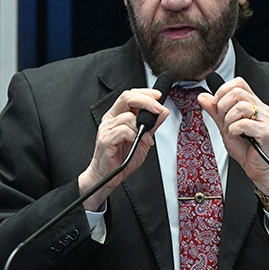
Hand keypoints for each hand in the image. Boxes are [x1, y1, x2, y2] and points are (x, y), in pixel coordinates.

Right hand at [79, 88, 168, 210]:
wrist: (107, 177)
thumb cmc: (121, 158)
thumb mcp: (143, 139)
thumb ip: (152, 125)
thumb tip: (163, 112)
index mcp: (118, 116)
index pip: (131, 95)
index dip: (146, 93)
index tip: (158, 96)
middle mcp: (111, 119)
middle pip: (127, 97)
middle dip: (146, 101)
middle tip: (158, 108)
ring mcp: (107, 128)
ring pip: (127, 116)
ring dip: (141, 127)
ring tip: (143, 139)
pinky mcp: (106, 139)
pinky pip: (123, 130)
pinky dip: (133, 136)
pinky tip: (134, 143)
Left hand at [199, 77, 268, 195]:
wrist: (259, 169)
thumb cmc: (246, 149)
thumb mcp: (225, 127)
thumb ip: (215, 111)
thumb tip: (202, 96)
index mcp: (253, 104)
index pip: (238, 83)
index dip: (223, 91)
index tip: (218, 106)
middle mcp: (261, 108)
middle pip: (238, 91)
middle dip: (222, 106)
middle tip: (223, 121)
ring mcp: (265, 119)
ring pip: (241, 106)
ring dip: (228, 120)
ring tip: (230, 131)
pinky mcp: (266, 132)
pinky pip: (244, 123)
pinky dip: (233, 130)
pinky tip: (236, 137)